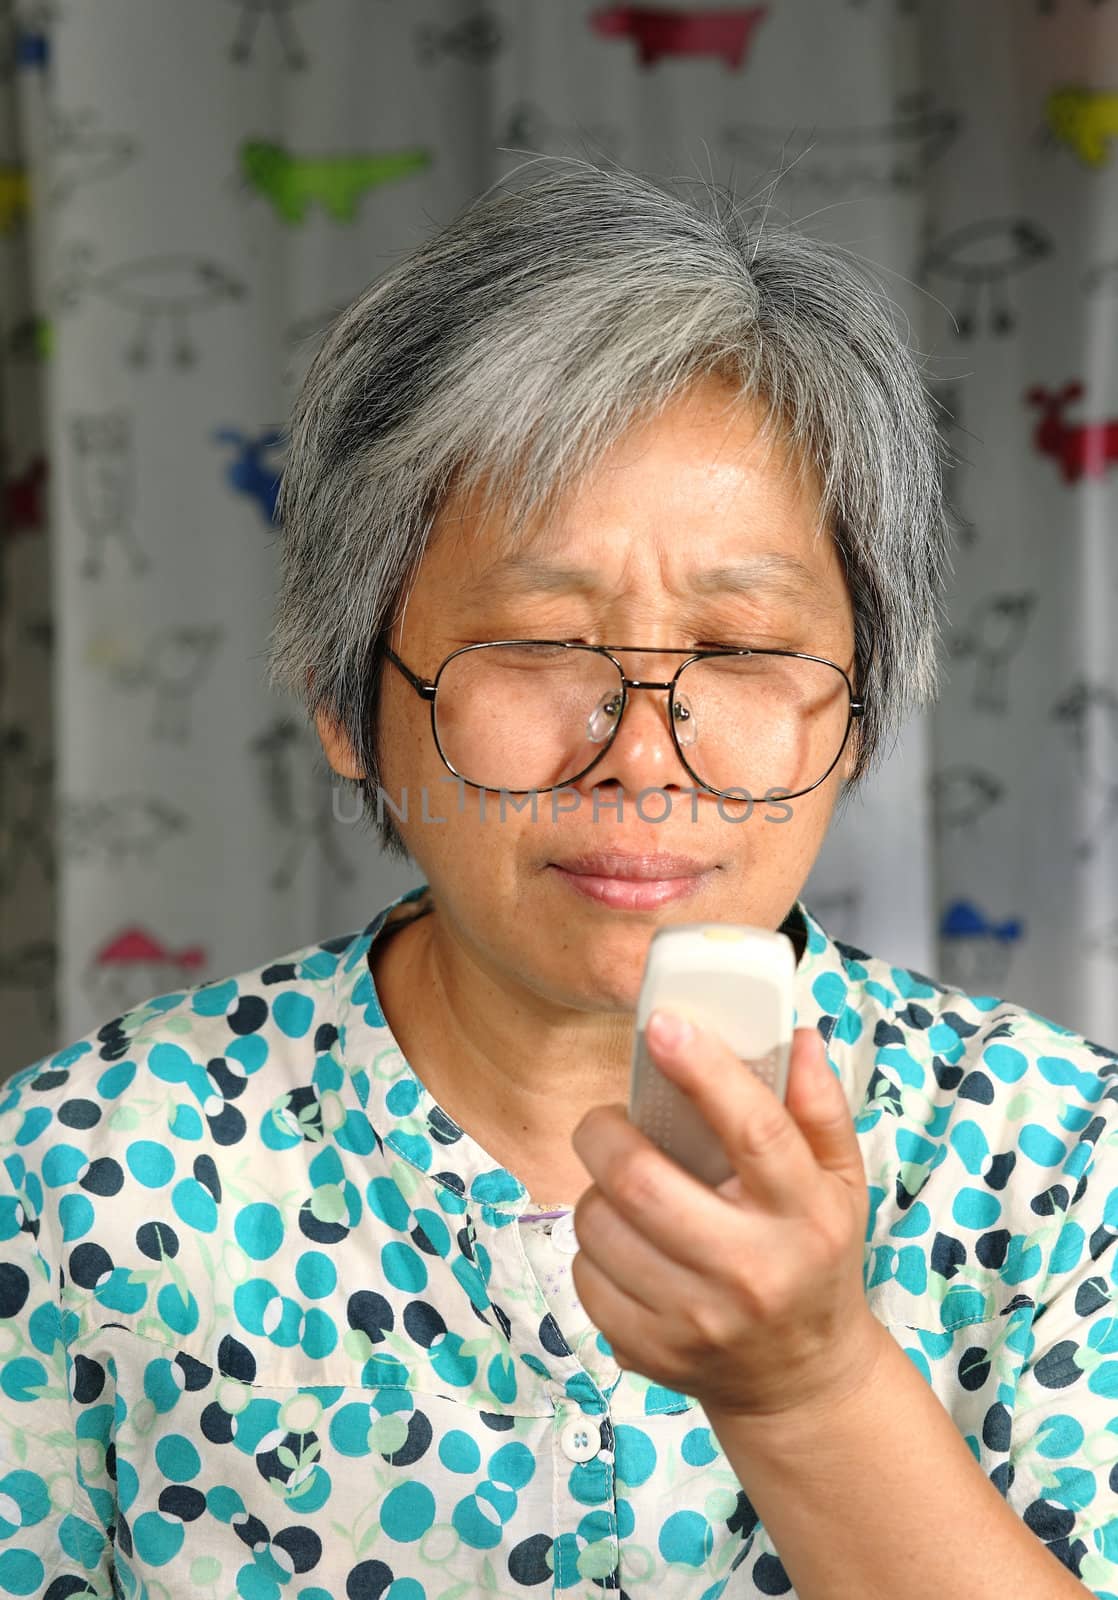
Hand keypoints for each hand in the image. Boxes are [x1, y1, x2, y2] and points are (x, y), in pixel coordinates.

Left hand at [569, 1011, 880, 1423]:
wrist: (801, 1382)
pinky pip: (586, 1276)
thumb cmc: (816, 1261)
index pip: (753, 1129)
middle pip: (641, 1181)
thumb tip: (798, 1038)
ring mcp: (697, 1319)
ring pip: (600, 1225)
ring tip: (623, 1188)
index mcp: (804, 1214)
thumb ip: (820, 1109)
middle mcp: (752, 1271)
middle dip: (604, 1132)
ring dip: (597, 1191)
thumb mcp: (841, 1184)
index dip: (702, 1069)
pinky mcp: (652, 1352)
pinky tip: (625, 1245)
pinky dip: (593, 1248)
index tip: (664, 1024)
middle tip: (608, 1121)